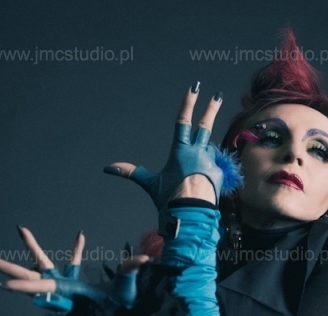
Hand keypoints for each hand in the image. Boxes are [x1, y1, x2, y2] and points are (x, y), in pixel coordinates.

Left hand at [0, 227, 148, 310]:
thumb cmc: (124, 309)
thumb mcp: (127, 291)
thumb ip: (131, 271)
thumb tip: (143, 259)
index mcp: (70, 294)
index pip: (42, 288)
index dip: (24, 285)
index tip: (3, 284)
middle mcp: (63, 290)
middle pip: (31, 275)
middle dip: (9, 268)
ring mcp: (67, 286)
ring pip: (44, 266)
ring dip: (32, 250)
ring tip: (21, 231)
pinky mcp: (75, 283)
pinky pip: (72, 264)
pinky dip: (76, 251)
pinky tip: (80, 236)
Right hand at [104, 85, 226, 210]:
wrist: (191, 216)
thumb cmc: (170, 200)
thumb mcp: (151, 185)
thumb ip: (133, 173)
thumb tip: (109, 168)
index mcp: (180, 151)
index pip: (183, 121)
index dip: (188, 103)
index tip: (194, 87)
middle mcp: (197, 152)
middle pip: (205, 126)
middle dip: (211, 109)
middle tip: (217, 96)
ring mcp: (210, 162)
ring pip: (207, 152)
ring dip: (203, 156)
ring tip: (195, 171)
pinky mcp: (218, 174)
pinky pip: (214, 169)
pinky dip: (209, 172)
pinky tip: (204, 184)